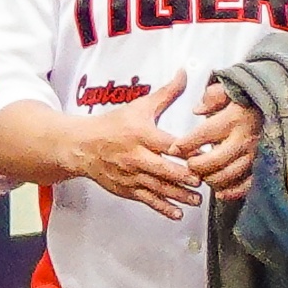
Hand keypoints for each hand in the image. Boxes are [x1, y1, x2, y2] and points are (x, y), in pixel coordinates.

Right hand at [68, 71, 201, 219]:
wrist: (81, 145)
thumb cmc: (112, 125)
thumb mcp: (139, 106)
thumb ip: (166, 94)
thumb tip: (184, 74)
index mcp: (141, 135)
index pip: (169, 144)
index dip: (188, 150)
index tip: (205, 153)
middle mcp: (136, 156)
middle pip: (165, 170)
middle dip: (186, 177)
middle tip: (204, 180)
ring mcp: (130, 175)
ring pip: (159, 188)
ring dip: (180, 195)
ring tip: (197, 199)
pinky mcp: (126, 188)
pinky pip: (147, 200)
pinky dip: (163, 208)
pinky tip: (177, 213)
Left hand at [173, 79, 260, 202]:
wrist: (277, 106)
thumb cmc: (248, 99)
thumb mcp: (229, 89)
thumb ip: (212, 97)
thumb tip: (197, 110)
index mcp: (234, 118)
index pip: (204, 134)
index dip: (186, 143)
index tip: (173, 148)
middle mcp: (245, 138)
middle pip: (216, 160)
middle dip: (196, 165)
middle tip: (187, 165)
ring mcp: (255, 154)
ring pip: (229, 175)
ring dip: (211, 179)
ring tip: (201, 176)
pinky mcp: (263, 166)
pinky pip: (247, 184)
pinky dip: (233, 191)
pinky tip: (220, 192)